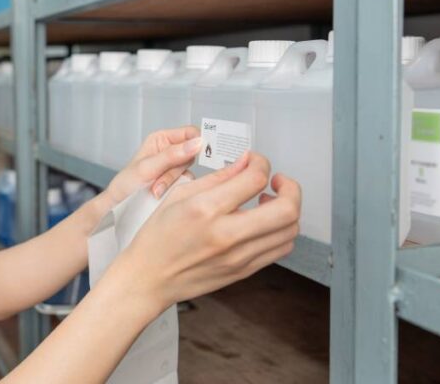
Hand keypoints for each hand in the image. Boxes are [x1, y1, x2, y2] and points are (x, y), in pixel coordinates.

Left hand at [103, 126, 202, 207]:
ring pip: (188, 169)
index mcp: (161, 138)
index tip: (202, 151)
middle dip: (178, 168)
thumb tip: (197, 143)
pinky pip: (186, 182)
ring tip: (156, 188)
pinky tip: (160, 192)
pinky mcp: (176, 181)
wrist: (119, 205)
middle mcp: (169, 149)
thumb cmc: (126, 183)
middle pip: (192, 153)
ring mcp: (174, 166)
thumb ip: (172, 156)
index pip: (190, 132)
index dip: (199, 140)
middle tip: (162, 177)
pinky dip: (174, 189)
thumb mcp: (148, 168)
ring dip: (173, 180)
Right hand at [109, 151, 300, 310]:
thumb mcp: (179, 195)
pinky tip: (263, 223)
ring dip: (287, 210)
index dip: (261, 163)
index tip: (255, 162)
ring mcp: (239, 257)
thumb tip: (246, 163)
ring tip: (268, 202)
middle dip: (290, 188)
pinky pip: (280, 249)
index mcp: (206, 210)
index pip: (255, 179)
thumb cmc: (157, 238)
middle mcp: (227, 235)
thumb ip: (219, 177)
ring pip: (290, 230)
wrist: (149, 278)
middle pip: (287, 209)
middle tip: (277, 181)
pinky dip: (280, 231)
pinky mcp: (244, 271)